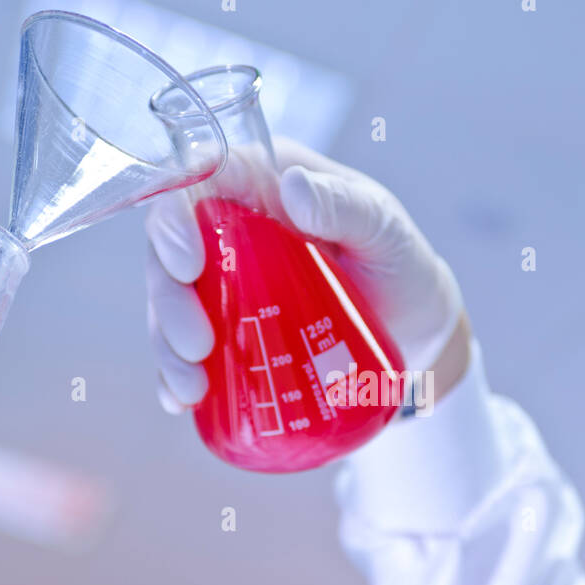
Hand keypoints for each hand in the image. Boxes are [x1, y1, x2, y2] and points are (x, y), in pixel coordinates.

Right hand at [145, 135, 465, 413]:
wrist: (416, 332)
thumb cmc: (402, 267)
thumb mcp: (385, 231)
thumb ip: (346, 205)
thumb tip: (291, 187)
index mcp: (263, 183)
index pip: (197, 183)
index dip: (175, 218)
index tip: (188, 264)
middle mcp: (233, 227)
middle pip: (170, 250)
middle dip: (169, 298)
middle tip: (197, 344)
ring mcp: (226, 282)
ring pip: (170, 302)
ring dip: (167, 345)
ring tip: (193, 385)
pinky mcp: (228, 330)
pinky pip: (185, 349)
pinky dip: (175, 377)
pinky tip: (181, 400)